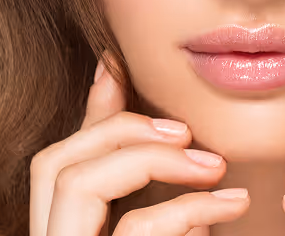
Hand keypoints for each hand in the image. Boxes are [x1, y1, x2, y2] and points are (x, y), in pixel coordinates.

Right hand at [29, 51, 250, 235]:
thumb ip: (146, 187)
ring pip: (78, 184)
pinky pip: (136, 227)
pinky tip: (231, 205)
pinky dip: (189, 208)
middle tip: (186, 130)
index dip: (88, 112)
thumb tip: (159, 125)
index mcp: (64, 234)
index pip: (53, 165)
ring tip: (215, 166)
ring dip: (151, 159)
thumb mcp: (162, 234)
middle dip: (118, 130)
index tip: (116, 64)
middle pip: (53, 163)